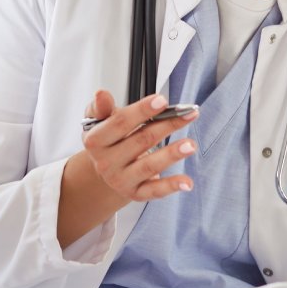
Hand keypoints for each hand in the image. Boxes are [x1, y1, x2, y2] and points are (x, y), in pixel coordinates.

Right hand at [79, 90, 198, 202]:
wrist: (105, 168)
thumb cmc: (107, 139)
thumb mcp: (99, 121)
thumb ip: (101, 107)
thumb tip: (101, 94)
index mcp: (96, 141)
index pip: (120, 123)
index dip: (142, 111)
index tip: (162, 100)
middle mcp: (106, 162)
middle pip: (141, 140)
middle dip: (167, 126)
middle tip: (187, 114)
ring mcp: (121, 179)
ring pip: (150, 165)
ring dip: (172, 154)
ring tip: (191, 145)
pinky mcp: (136, 193)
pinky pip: (155, 191)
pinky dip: (172, 186)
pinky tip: (187, 182)